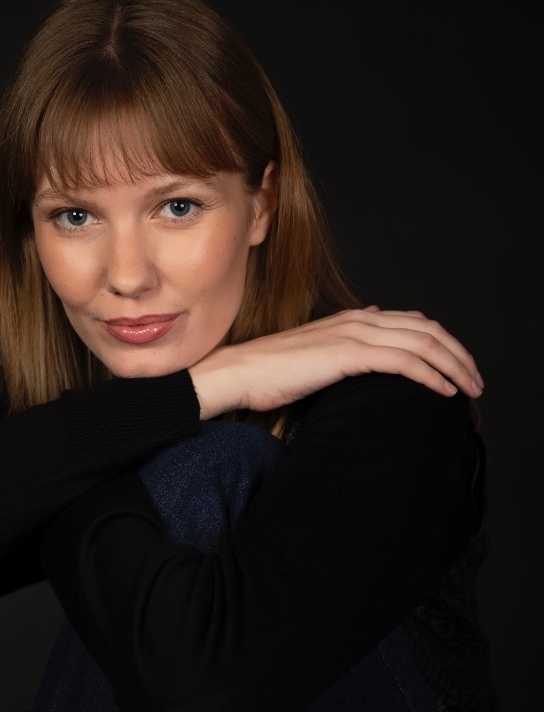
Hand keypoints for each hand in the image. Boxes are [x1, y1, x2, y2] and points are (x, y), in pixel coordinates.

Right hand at [188, 307, 483, 419]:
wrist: (236, 374)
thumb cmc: (267, 374)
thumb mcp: (312, 357)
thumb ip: (342, 349)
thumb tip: (368, 344)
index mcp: (350, 319)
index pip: (412, 323)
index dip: (442, 343)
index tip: (457, 369)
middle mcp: (357, 320)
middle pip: (426, 328)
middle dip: (458, 354)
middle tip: (476, 380)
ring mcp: (353, 334)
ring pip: (422, 342)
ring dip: (453, 365)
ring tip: (470, 388)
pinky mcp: (348, 354)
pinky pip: (404, 361)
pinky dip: (431, 375)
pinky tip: (444, 391)